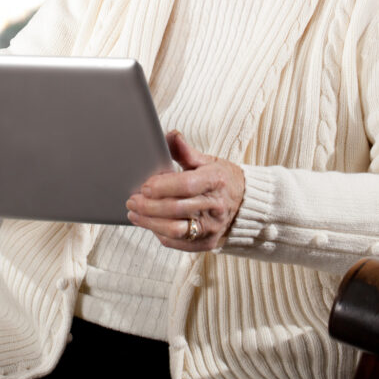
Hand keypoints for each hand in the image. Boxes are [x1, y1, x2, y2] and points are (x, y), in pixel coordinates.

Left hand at [126, 131, 244, 250]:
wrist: (246, 204)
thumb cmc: (222, 180)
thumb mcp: (208, 161)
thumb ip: (186, 151)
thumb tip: (171, 135)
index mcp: (216, 181)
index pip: (187, 185)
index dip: (163, 186)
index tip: (145, 186)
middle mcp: (215, 206)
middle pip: (176, 208)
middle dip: (149, 206)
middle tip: (132, 200)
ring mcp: (212, 227)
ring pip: (176, 230)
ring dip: (150, 223)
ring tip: (134, 214)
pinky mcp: (207, 242)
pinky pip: (179, 243)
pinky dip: (160, 234)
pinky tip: (149, 225)